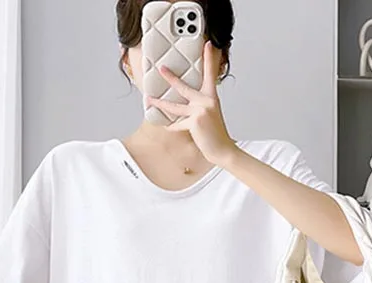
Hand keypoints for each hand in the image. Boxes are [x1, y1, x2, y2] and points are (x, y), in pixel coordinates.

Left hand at [146, 41, 237, 166]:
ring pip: (174, 107)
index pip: (210, 74)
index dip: (209, 59)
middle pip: (184, 87)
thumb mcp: (210, 114)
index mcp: (212, 97)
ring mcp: (200, 111)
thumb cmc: (215, 133)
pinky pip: (177, 124)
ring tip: (149, 99)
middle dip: (170, 78)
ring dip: (159, 104)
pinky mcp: (195, 122)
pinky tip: (166, 126)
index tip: (208, 45)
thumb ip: (199, 105)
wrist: (222, 149)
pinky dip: (171, 127)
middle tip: (161, 68)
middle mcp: (207, 101)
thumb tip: (182, 103)